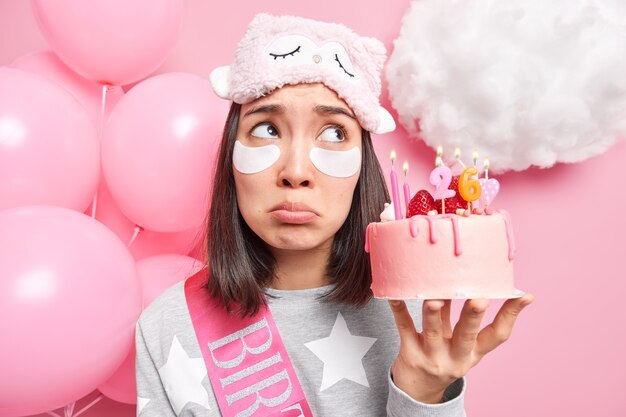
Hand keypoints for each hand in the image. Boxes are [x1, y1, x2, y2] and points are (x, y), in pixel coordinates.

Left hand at [388, 294, 533, 402]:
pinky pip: (404, 328)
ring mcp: (431, 355)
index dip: (511, 315)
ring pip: (433, 331)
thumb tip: (481, 285)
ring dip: (434, 313)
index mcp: (474, 352)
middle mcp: (455, 356)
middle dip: (473, 317)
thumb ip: (468, 319)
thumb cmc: (444, 357)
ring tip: (436, 298)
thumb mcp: (462, 345)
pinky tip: (397, 295)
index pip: (497, 335)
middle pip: (466, 334)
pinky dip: (400, 310)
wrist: (418, 389)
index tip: (524, 296)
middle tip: (479, 300)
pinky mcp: (409, 352)